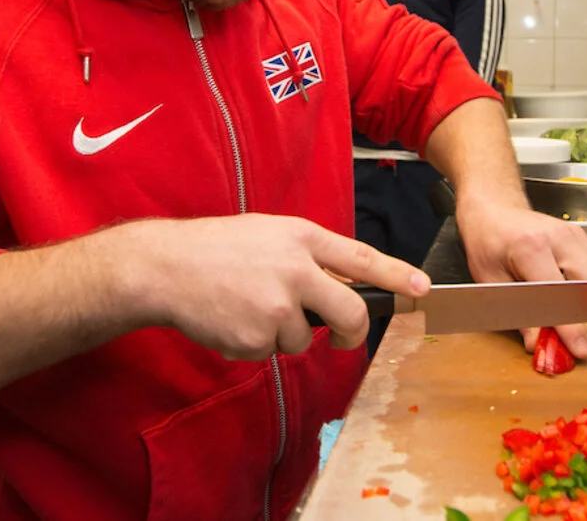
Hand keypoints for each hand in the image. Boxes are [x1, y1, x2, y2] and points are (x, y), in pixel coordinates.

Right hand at [116, 214, 429, 360]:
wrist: (164, 267)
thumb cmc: (216, 249)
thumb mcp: (270, 234)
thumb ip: (307, 255)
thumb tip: (342, 286)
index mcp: (301, 238)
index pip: (361, 258)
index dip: (396, 274)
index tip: (422, 289)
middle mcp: (296, 269)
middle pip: (350, 312)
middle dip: (353, 332)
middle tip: (344, 336)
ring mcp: (277, 305)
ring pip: (303, 338)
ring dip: (282, 333)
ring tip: (247, 307)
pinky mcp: (256, 336)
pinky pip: (270, 352)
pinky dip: (254, 344)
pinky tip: (231, 320)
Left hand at [456, 197, 586, 358]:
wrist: (494, 209)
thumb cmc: (487, 242)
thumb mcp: (490, 282)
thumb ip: (517, 313)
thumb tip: (538, 343)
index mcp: (531, 247)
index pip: (561, 294)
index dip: (571, 326)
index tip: (576, 349)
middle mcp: (560, 238)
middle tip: (583, 346)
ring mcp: (576, 236)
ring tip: (581, 332)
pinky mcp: (583, 239)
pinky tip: (582, 310)